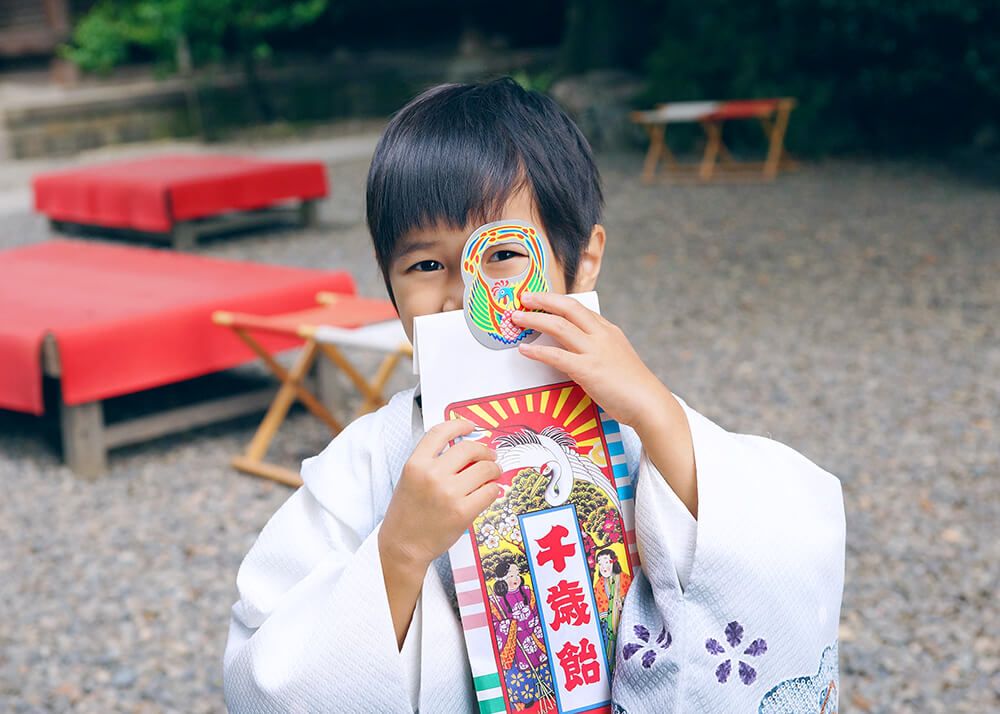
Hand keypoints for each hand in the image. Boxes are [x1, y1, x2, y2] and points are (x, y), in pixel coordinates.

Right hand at [380, 419, 501, 570]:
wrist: (403, 546)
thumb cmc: (408, 513)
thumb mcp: (410, 478)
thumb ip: (432, 461)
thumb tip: (466, 448)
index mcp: (415, 464)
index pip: (440, 432)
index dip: (459, 424)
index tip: (471, 426)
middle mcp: (431, 475)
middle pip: (469, 448)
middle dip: (485, 451)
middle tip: (490, 456)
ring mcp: (448, 493)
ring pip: (484, 469)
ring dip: (493, 469)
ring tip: (493, 474)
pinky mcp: (462, 512)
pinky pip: (490, 491)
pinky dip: (493, 490)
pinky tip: (489, 492)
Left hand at [512, 292, 670, 431]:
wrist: (649, 404)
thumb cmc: (633, 387)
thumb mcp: (616, 358)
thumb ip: (597, 350)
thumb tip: (573, 351)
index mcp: (609, 331)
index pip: (580, 308)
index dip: (558, 301)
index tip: (541, 298)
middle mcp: (601, 335)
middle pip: (568, 308)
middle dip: (543, 299)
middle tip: (524, 298)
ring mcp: (595, 351)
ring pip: (559, 326)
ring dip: (534, 319)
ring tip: (517, 318)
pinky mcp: (588, 370)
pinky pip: (556, 356)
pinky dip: (537, 351)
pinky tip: (524, 350)